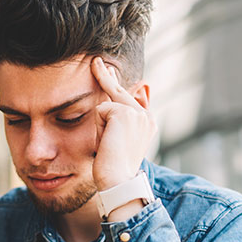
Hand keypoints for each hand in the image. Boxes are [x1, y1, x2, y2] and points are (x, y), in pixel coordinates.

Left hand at [90, 56, 155, 190]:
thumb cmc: (115, 166)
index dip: (115, 82)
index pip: (131, 96)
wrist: (118, 181)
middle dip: (105, 76)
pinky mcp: (124, 113)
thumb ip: (120, 118)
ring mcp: (137, 112)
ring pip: (107, 104)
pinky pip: (101, 110)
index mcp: (147, 121)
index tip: (107, 67)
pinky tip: (107, 141)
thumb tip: (126, 93)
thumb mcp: (120, 140)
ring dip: (101, 125)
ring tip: (108, 144)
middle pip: (119, 91)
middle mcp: (146, 115)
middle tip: (94, 60)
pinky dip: (99, 127)